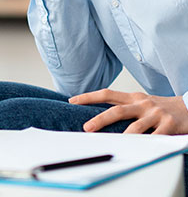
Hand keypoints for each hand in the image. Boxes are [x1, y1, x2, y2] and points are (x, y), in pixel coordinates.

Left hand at [69, 89, 187, 134]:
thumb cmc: (161, 107)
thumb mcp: (141, 103)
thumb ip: (124, 107)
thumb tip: (100, 115)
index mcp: (133, 98)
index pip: (107, 94)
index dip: (89, 97)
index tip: (73, 101)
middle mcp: (142, 104)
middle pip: (117, 110)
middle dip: (100, 119)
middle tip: (87, 127)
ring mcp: (155, 114)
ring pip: (136, 126)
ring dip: (124, 136)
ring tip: (114, 143)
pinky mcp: (169, 125)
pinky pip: (157, 137)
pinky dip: (149, 144)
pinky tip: (141, 149)